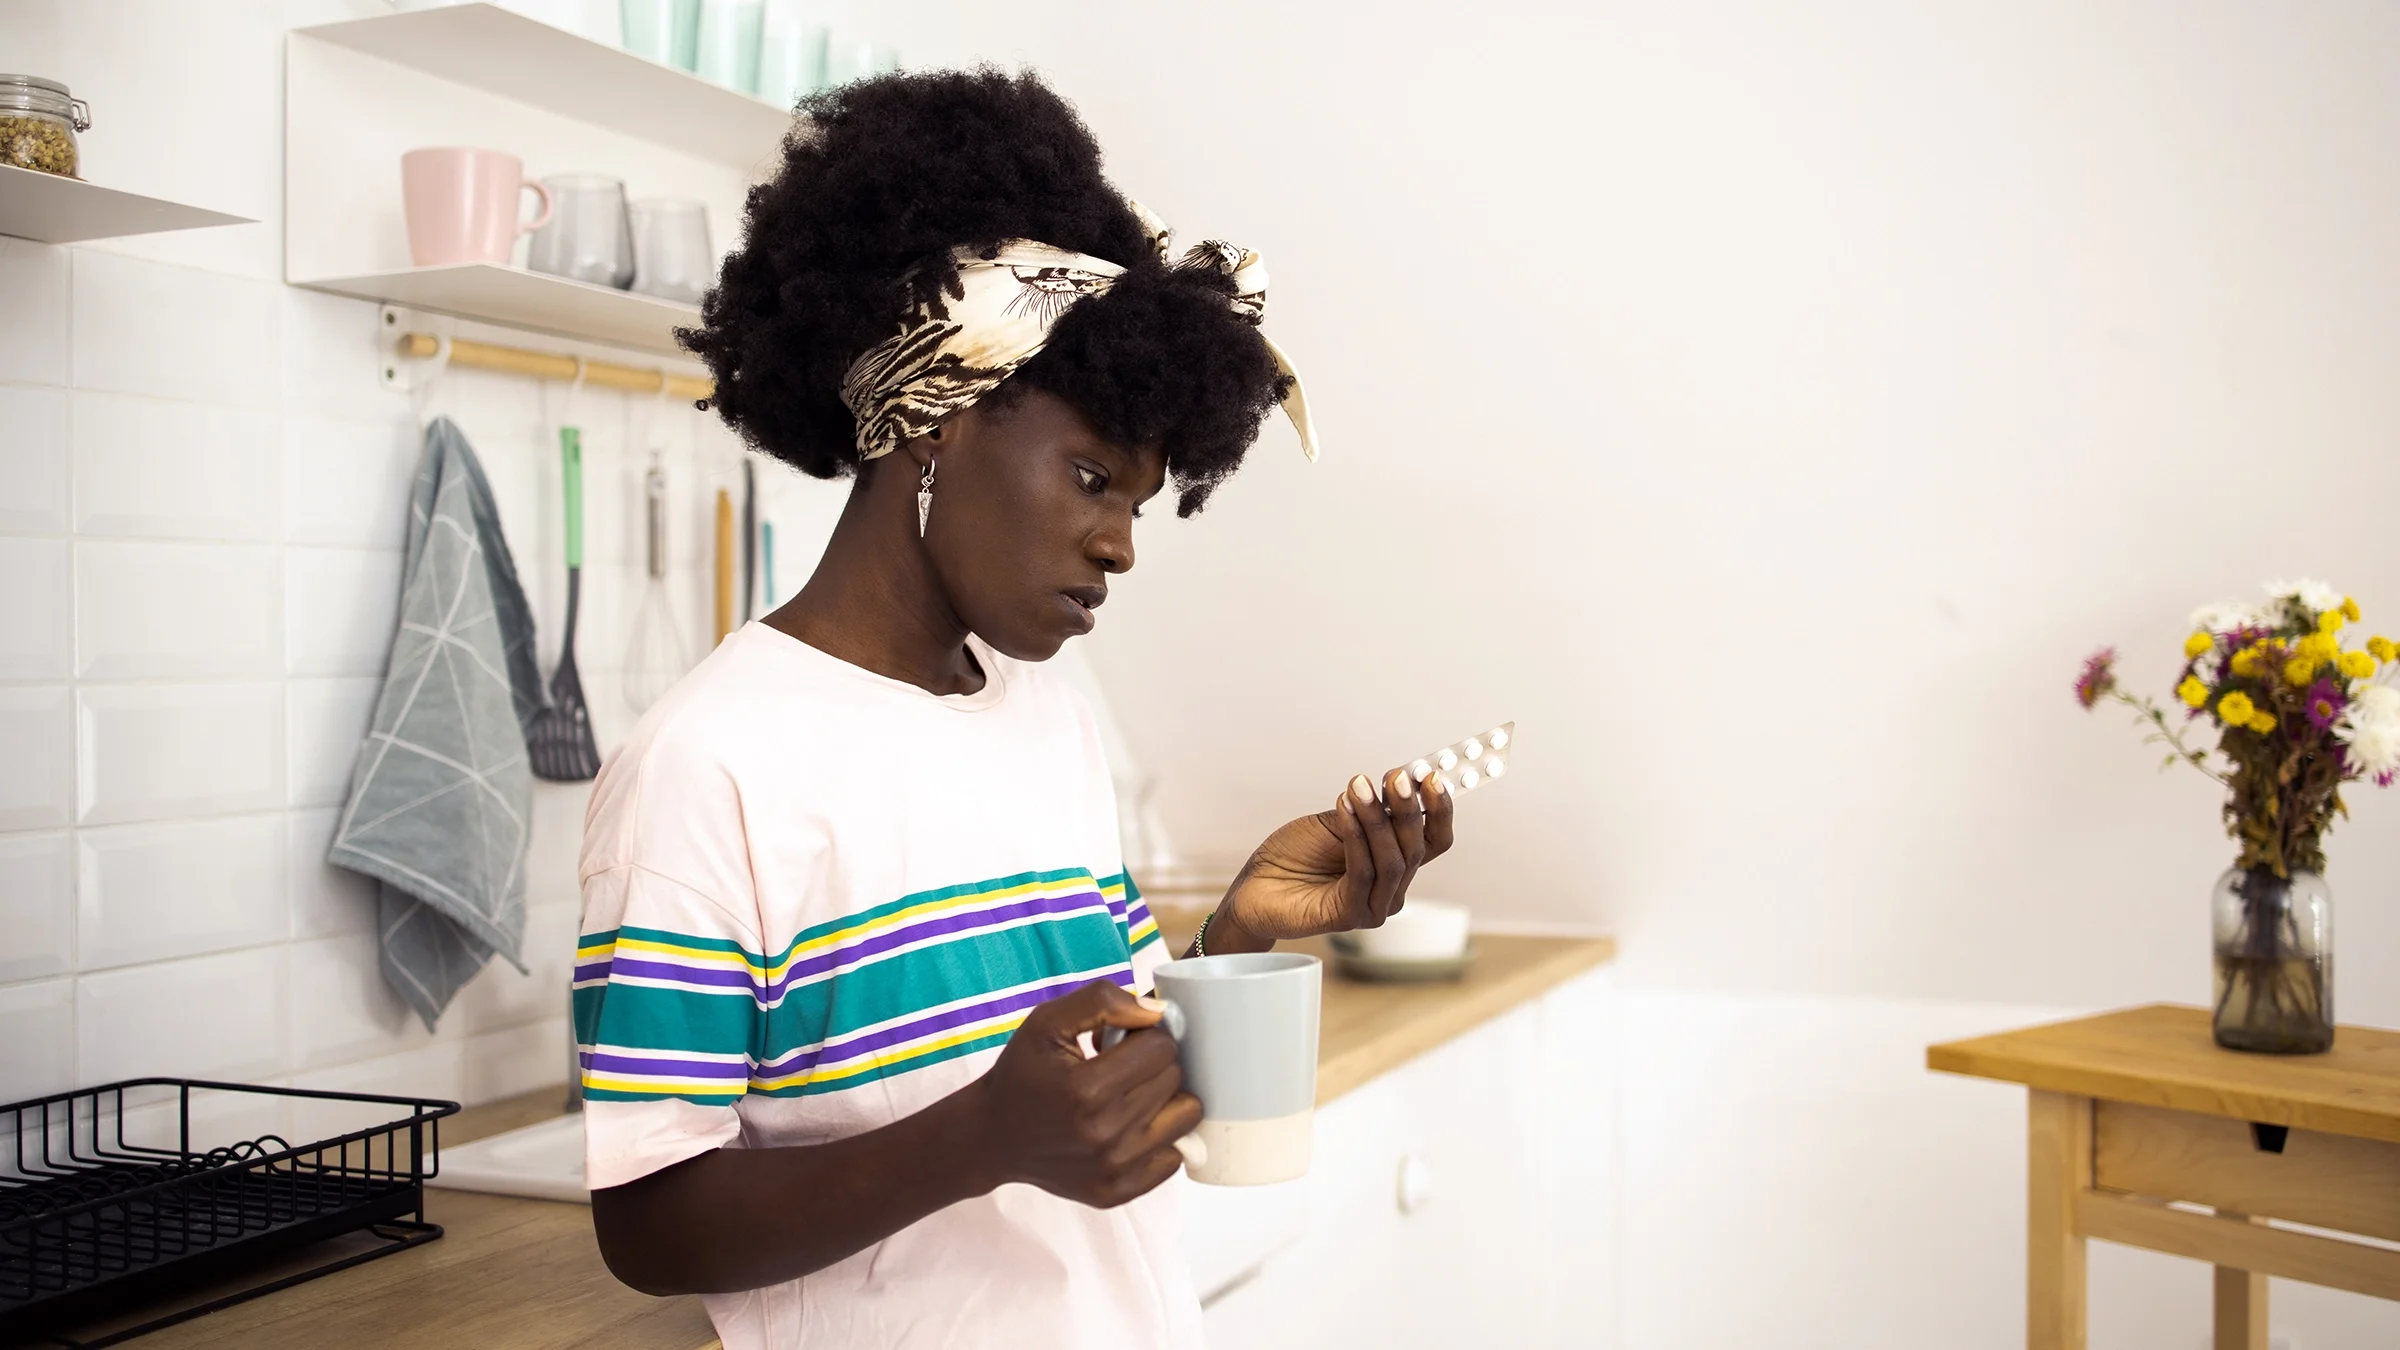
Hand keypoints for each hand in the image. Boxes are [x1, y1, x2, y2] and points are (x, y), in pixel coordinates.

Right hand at [966, 980, 1201, 1207]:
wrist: (992, 1136)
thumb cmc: (1022, 1073)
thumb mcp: (1047, 1021)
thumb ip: (1102, 1001)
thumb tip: (1157, 1011)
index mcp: (1087, 1089)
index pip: (1162, 1048)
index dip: (1144, 1037)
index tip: (1120, 1043)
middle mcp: (1105, 1133)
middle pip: (1174, 1079)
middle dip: (1152, 1065)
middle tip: (1119, 1068)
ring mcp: (1114, 1168)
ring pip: (1184, 1117)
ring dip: (1163, 1100)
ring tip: (1129, 1096)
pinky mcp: (1117, 1192)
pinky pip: (1173, 1158)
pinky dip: (1158, 1139)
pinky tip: (1128, 1128)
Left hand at [1219, 765, 1456, 940]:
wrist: (1254, 886)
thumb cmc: (1294, 855)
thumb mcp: (1338, 821)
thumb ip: (1371, 811)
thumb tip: (1400, 782)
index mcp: (1395, 863)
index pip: (1434, 840)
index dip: (1440, 809)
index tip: (1431, 776)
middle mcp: (1391, 888)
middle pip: (1417, 848)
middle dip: (1408, 808)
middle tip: (1396, 777)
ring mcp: (1374, 906)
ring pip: (1392, 861)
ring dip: (1377, 819)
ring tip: (1359, 787)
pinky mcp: (1351, 916)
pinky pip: (1363, 872)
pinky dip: (1355, 837)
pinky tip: (1344, 809)